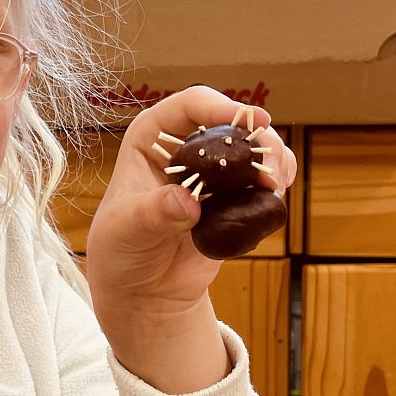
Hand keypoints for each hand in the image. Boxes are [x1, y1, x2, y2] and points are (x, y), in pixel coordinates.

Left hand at [84, 88, 296, 390]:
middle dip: (257, 139)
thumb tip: (187, 202)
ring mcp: (213, 171)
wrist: (142, 289)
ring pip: (254, 148)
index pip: (189, 106)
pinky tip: (274, 199)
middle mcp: (184, 146)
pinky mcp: (233, 197)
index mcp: (150, 137)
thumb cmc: (120, 251)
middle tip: (269, 171)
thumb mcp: (127, 230)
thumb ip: (154, 213)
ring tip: (274, 186)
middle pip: (231, 124)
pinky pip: (263, 180)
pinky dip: (275, 185)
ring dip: (274, 160)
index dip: (221, 106)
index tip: (250, 119)